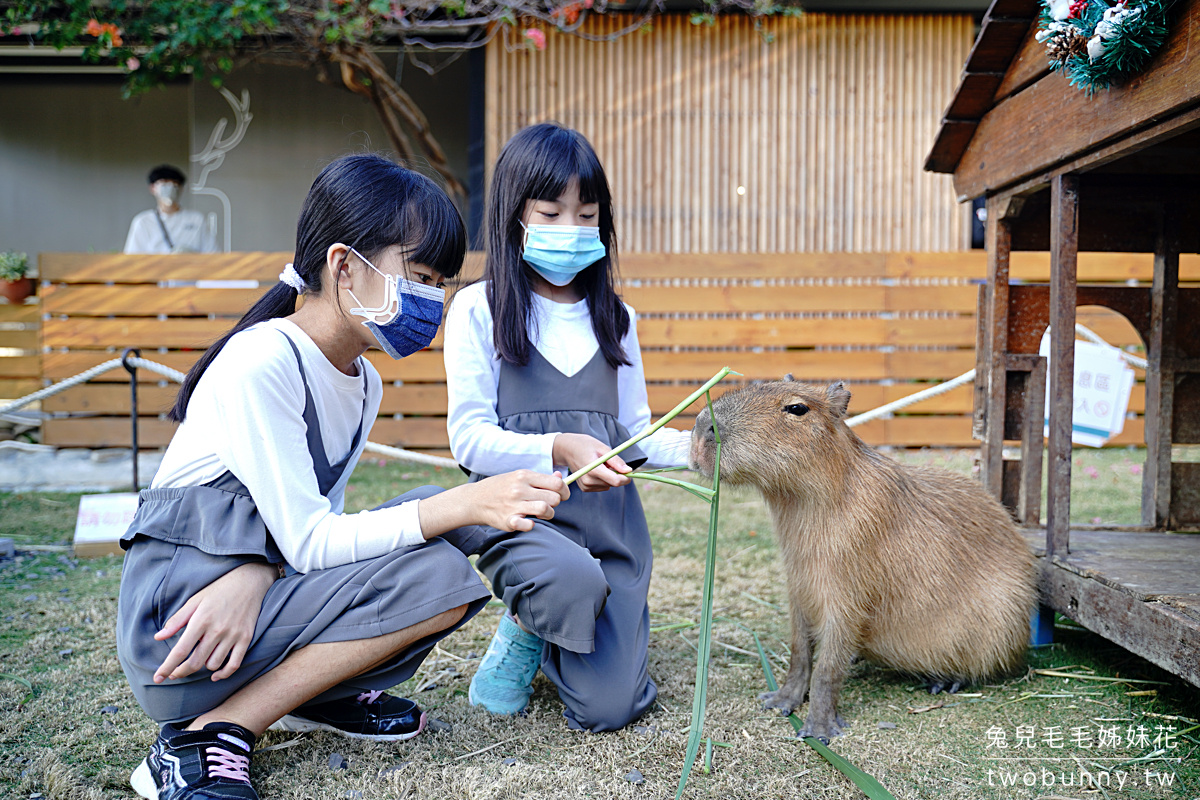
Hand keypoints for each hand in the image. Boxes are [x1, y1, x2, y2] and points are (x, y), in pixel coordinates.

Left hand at [152, 561, 276, 683]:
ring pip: (213, 664)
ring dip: (202, 667)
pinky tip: (215, 675)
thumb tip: (158, 637)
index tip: (158, 678)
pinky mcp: (246, 638)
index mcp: (201, 620)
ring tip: (198, 660)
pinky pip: (234, 664)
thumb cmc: (218, 591)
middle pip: (195, 662)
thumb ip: (176, 620)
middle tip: (175, 673)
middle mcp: (217, 630)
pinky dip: (223, 673)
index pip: (180, 651)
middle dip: (181, 672)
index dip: (167, 667)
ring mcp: (233, 635)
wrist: (249, 581)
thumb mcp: (194, 601)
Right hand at [419, 470, 568, 534]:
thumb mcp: (518, 476)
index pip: (556, 483)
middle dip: (556, 503)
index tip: (562, 495)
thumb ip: (540, 478)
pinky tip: (527, 522)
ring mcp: (514, 505)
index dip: (565, 491)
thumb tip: (560, 477)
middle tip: (548, 505)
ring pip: (545, 509)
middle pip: (554, 498)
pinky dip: (531, 525)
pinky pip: (528, 525)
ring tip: (540, 514)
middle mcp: (520, 489)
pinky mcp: (508, 520)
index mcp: (524, 475)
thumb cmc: (501, 488)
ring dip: (548, 514)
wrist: (474, 500)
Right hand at [553, 433, 631, 491]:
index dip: (626, 478)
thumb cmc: (586, 445)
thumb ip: (616, 461)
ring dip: (609, 477)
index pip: (615, 481)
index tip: (629, 472)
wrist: (568, 449)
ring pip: (608, 485)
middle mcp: (588, 480)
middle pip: (613, 484)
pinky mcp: (585, 488)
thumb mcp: (602, 448)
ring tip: (600, 465)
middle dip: (616, 474)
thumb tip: (629, 470)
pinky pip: (602, 486)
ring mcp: (585, 486)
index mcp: (593, 469)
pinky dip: (602, 479)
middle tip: (609, 462)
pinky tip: (595, 470)